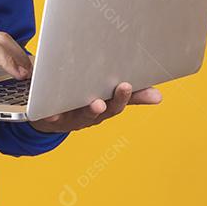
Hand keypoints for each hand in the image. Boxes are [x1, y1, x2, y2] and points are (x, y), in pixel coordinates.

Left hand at [28, 81, 162, 132]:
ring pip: (83, 115)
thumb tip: (159, 96)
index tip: (139, 87)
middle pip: (107, 109)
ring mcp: (72, 118)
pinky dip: (53, 114)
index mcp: (105, 107)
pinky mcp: (51, 119)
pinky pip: (52, 117)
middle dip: (116, 100)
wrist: (47, 116)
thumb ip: (129, 96)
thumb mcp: (106, 98)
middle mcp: (91, 115)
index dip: (130, 96)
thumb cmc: (81, 102)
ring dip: (91, 110)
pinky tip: (54, 111)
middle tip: (124, 87)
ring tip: (97, 103)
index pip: (121, 102)